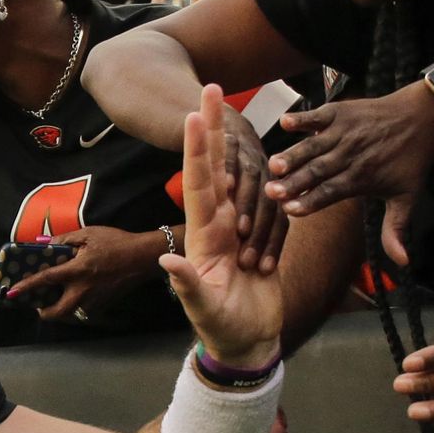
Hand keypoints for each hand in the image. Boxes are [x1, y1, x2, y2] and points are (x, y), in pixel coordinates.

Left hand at [9, 228, 165, 323]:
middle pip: (57, 312)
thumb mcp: (88, 234)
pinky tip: (77, 294)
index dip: (26, 287)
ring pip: (71, 313)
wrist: (143, 258)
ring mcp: (94, 300)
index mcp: (77, 271)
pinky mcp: (104, 304)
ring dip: (60, 309)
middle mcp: (83, 290)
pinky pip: (84, 310)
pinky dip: (76, 305)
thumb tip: (45, 243)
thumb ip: (64, 239)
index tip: (12, 293)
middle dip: (44, 313)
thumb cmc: (116, 242)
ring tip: (56, 298)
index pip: (45, 281)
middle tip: (39, 304)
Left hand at [163, 86, 283, 366]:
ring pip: (241, 183)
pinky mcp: (258, 238)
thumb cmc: (221, 328)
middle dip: (213, 129)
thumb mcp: (203, 309)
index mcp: (202, 236)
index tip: (194, 114)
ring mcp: (237, 229)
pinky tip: (259, 161)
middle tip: (212, 89)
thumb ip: (187, 286)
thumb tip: (167, 261)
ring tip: (229, 112)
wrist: (244, 343)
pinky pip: (265, 206)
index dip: (198, 150)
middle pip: (216, 167)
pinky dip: (265, 194)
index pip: (199, 184)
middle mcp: (217, 225)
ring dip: (237, 155)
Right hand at [268, 83, 433, 264]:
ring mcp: (344, 132)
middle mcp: (351, 155)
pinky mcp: (341, 113)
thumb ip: (395, 230)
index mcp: (362, 177)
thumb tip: (403, 263)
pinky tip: (284, 123)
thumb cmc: (410, 161)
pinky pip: (318, 116)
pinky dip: (302, 119)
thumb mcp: (406, 198)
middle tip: (271, 192)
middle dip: (293, 182)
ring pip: (313, 147)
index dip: (310, 201)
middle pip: (317, 171)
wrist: (422, 118)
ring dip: (293, 155)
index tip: (289, 210)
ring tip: (273, 165)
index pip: (332, 192)